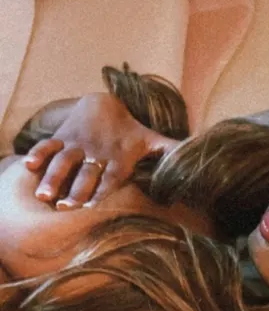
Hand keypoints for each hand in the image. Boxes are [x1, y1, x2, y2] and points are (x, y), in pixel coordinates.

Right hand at [24, 93, 179, 209]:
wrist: (105, 103)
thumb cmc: (131, 133)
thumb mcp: (152, 141)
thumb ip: (171, 152)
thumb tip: (198, 153)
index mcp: (119, 158)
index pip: (111, 177)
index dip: (102, 190)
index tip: (92, 206)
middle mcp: (97, 153)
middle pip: (85, 173)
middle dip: (75, 189)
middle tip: (65, 207)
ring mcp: (78, 144)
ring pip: (64, 161)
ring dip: (53, 178)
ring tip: (43, 195)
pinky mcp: (62, 137)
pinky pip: (48, 145)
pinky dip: (38, 154)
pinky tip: (27, 166)